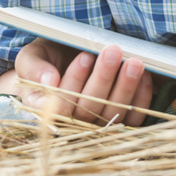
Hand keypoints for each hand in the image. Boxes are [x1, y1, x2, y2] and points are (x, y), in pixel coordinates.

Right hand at [13, 38, 153, 125]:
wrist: (62, 64)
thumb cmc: (46, 60)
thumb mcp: (32, 57)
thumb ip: (34, 68)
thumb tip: (49, 81)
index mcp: (43, 108)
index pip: (59, 104)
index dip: (74, 81)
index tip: (84, 57)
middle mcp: (70, 122)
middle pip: (89, 107)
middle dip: (103, 77)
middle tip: (113, 50)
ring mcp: (96, 125)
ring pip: (113, 114)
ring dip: (125, 86)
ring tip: (132, 62)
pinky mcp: (119, 123)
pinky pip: (133, 119)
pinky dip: (140, 98)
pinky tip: (143, 76)